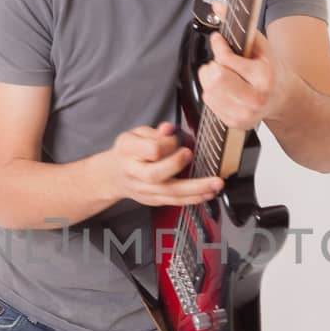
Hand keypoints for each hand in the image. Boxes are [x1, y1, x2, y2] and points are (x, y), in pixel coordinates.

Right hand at [106, 121, 224, 206]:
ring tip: (215, 184)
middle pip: (156, 174)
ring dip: (195, 189)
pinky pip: (175, 201)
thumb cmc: (128, 152)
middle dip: (177, 165)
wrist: (114, 175)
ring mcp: (144, 190)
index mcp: (129, 152)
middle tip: (191, 155)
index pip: (150, 150)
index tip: (175, 139)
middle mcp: (135, 173)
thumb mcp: (135, 134)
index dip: (166, 144)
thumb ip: (154, 133)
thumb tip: (169, 129)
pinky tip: (208, 193)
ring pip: (170, 193)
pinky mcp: (154, 200)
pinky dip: (194, 198)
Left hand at [198, 0, 291, 129]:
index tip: (218, 39)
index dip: (218, 45)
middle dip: (212, 66)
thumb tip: (218, 5)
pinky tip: (226, 89)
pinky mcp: (235, 123)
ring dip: (210, 79)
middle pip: (215, 79)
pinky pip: (209, 103)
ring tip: (224, 74)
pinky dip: (213, 93)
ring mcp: (244, 114)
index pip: (226, 60)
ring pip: (208, 91)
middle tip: (220, 62)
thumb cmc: (273, 71)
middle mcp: (254, 98)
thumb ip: (240, 25)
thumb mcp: (262, 46)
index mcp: (263, 77)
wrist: (286, 101)